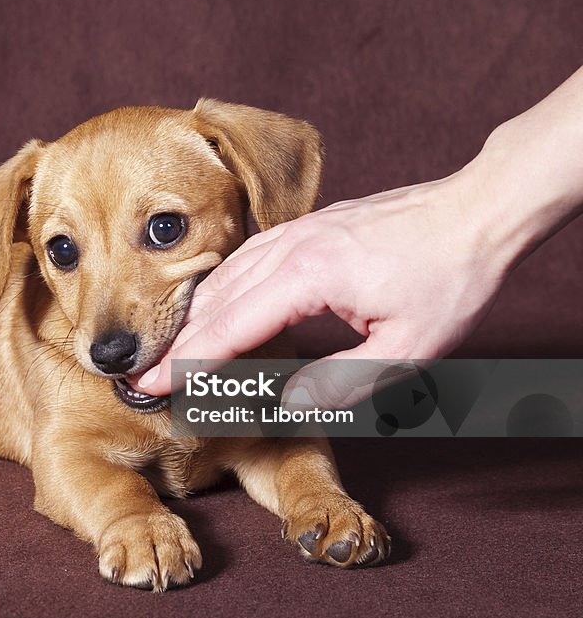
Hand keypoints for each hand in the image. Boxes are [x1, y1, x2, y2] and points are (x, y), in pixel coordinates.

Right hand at [133, 171, 506, 406]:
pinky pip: (244, 260)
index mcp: (310, 276)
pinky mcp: (304, 227)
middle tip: (140, 376)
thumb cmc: (450, 278)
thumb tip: (287, 407)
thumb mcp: (410, 348)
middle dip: (174, 343)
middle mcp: (291, 247)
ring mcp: (294, 231)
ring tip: (166, 350)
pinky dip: (217, 289)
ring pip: (224, 277)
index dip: (187, 364)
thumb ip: (344, 382)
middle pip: (214, 301)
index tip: (150, 387)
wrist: (477, 210)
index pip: (230, 328)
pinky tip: (210, 306)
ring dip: (191, 315)